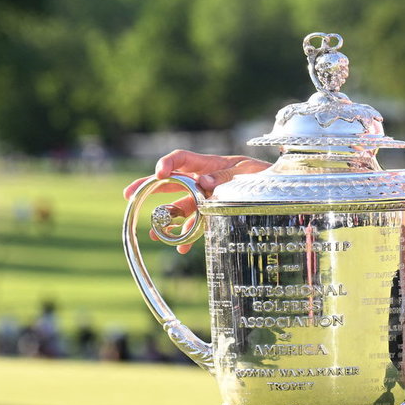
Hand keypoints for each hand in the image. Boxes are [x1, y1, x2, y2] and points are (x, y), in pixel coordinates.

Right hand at [122, 150, 269, 252]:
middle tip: (129, 195)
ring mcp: (204, 197)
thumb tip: (202, 182)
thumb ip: (223, 177)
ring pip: (180, 207)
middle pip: (170, 182)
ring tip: (153, 233)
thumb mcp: (245, 172)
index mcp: (207, 164)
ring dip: (166, 219)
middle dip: (148, 188)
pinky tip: (181, 247)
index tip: (159, 173)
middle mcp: (200, 180)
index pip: (182, 158)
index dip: (168, 163)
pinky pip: (195, 224)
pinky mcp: (212, 213)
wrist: (276, 185)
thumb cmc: (259, 171)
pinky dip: (188, 235)